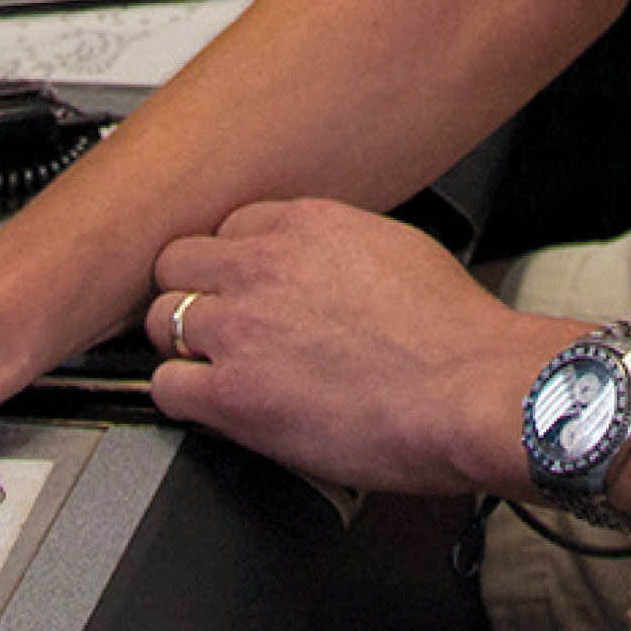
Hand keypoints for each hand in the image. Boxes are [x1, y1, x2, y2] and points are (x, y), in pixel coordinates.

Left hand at [144, 199, 553, 496]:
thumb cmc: (452, 332)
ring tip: (212, 368)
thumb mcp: (396, 248)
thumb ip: (339, 246)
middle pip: (178, 263)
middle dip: (194, 293)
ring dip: (184, 344)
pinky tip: (212, 406)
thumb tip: (326, 264)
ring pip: (163, 320)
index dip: (232, 264)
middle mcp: (263, 265)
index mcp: (304, 224)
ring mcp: (241, 328)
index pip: (227, 228)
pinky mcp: (233, 395)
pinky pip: (167, 387)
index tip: (243, 288)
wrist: (468, 388)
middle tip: (217, 325)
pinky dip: (184, 397)